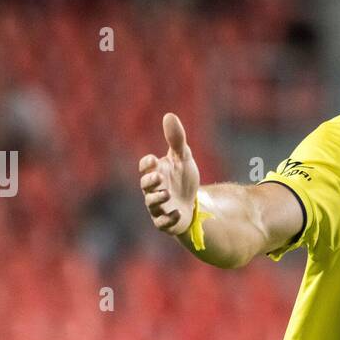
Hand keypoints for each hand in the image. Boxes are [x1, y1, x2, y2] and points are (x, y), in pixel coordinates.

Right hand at [138, 112, 200, 234]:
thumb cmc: (183, 179)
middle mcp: (154, 190)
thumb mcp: (183, 157)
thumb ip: (176, 139)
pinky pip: (162, 223)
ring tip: (167, 193)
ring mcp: (159, 207)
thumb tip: (169, 115)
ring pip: (152, 204)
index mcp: (156, 172)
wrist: (193, 204)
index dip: (147, 164)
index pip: (145, 167)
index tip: (153, 160)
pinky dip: (169, 219)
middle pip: (145, 185)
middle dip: (150, 181)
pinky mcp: (166, 222)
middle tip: (159, 176)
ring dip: (158, 198)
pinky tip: (179, 213)